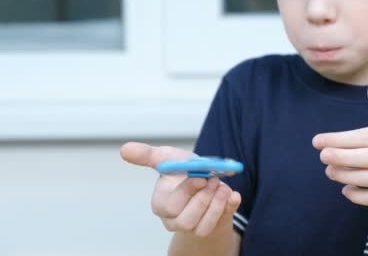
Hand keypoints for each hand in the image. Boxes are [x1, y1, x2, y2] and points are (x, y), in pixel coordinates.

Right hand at [120, 142, 240, 236]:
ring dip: (216, 205)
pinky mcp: (211, 226)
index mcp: (161, 204)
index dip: (187, 191)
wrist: (204, 179)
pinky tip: (232, 195)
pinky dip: (228, 209)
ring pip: (202, 227)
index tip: (200, 176)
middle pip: (186, 221)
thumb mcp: (166, 158)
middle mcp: (174, 220)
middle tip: (213, 180)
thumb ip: (147, 155)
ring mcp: (192, 227)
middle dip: (203, 199)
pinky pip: (220, 225)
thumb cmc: (182, 171)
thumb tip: (125, 149)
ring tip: (221, 186)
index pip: (171, 205)